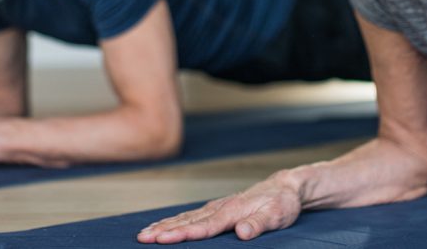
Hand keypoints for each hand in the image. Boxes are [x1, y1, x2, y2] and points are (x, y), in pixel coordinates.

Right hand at [137, 172, 302, 243]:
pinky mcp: (216, 208)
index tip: (164, 239)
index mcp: (232, 210)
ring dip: (164, 225)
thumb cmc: (281, 203)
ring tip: (144, 233)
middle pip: (187, 221)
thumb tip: (242, 233)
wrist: (284, 187)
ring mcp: (216, 207)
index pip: (205, 226)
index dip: (183, 234)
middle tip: (142, 238)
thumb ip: (258, 224)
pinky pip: (190, 215)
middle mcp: (220, 207)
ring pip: (185, 217)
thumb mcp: (277, 215)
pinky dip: (173, 221)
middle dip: (163, 230)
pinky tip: (163, 225)